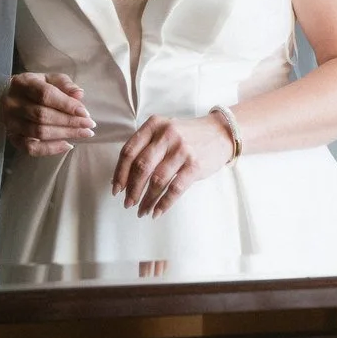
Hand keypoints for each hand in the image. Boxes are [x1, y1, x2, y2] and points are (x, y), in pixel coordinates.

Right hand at [2, 72, 92, 155]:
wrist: (13, 98)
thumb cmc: (37, 87)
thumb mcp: (50, 79)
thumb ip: (64, 84)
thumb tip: (78, 94)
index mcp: (22, 83)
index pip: (45, 95)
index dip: (66, 105)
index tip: (85, 113)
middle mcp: (12, 103)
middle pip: (42, 115)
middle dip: (69, 122)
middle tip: (89, 125)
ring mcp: (10, 122)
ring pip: (39, 132)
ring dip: (65, 134)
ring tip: (84, 133)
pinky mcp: (12, 137)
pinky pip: (31, 148)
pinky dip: (51, 149)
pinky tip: (68, 145)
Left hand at [111, 114, 235, 217]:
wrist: (220, 133)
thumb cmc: (187, 136)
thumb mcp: (164, 131)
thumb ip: (146, 147)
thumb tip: (123, 178)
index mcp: (154, 125)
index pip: (129, 151)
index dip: (120, 173)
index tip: (116, 189)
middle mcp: (166, 135)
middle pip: (141, 167)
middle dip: (132, 189)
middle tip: (127, 203)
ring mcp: (182, 149)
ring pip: (157, 180)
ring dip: (146, 200)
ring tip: (142, 211)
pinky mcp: (195, 164)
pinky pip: (175, 188)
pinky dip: (163, 203)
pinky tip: (157, 211)